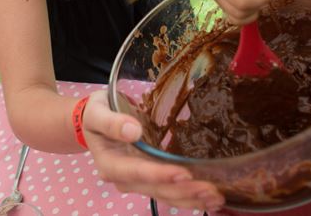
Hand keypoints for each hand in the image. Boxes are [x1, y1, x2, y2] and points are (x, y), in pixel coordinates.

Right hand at [82, 91, 223, 211]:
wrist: (94, 120)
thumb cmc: (96, 112)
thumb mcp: (97, 111)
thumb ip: (111, 122)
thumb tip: (133, 131)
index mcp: (109, 163)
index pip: (136, 172)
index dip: (159, 175)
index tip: (184, 173)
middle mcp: (123, 178)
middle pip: (155, 188)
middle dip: (184, 191)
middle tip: (211, 190)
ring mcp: (136, 181)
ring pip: (165, 194)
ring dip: (190, 198)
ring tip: (216, 198)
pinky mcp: (148, 179)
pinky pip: (168, 191)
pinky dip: (188, 197)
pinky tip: (208, 199)